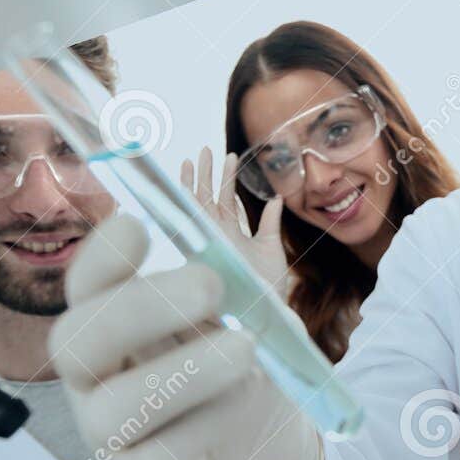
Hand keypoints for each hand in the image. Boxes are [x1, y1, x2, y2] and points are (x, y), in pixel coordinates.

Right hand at [49, 214, 322, 459]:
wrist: (268, 430)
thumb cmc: (244, 358)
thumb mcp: (247, 313)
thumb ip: (234, 292)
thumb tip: (226, 269)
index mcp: (110, 320)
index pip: (86, 285)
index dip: (101, 256)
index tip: (138, 225)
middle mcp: (94, 374)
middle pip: (78, 340)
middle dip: (139, 308)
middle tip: (210, 285)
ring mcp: (109, 429)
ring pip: (114, 407)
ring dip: (183, 372)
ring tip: (244, 349)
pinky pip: (157, 459)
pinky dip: (204, 430)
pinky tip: (240, 411)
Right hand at [182, 146, 288, 293]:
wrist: (266, 311)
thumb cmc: (267, 286)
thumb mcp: (271, 247)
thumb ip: (270, 223)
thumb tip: (276, 197)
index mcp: (231, 234)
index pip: (225, 200)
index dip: (225, 178)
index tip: (230, 155)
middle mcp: (216, 236)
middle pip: (207, 198)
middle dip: (206, 173)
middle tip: (206, 149)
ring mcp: (208, 242)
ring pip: (197, 206)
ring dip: (195, 181)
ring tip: (195, 157)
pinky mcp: (203, 250)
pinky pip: (189, 225)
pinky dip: (184, 205)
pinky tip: (182, 186)